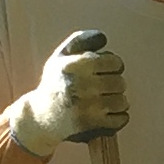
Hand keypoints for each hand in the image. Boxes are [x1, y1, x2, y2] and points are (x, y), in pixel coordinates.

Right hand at [7, 32, 127, 156]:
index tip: (105, 70)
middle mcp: (80, 86)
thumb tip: (103, 38)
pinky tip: (105, 114)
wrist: (41, 117)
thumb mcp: (61, 57)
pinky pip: (122, 118)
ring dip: (117, 101)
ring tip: (103, 101)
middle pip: (121, 82)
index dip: (113, 65)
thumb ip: (81, 41)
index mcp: (74, 66)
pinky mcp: (92, 125)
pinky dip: (118, 117)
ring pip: (123, 101)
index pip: (114, 62)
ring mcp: (87, 108)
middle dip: (114, 84)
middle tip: (101, 88)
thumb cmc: (56, 83)